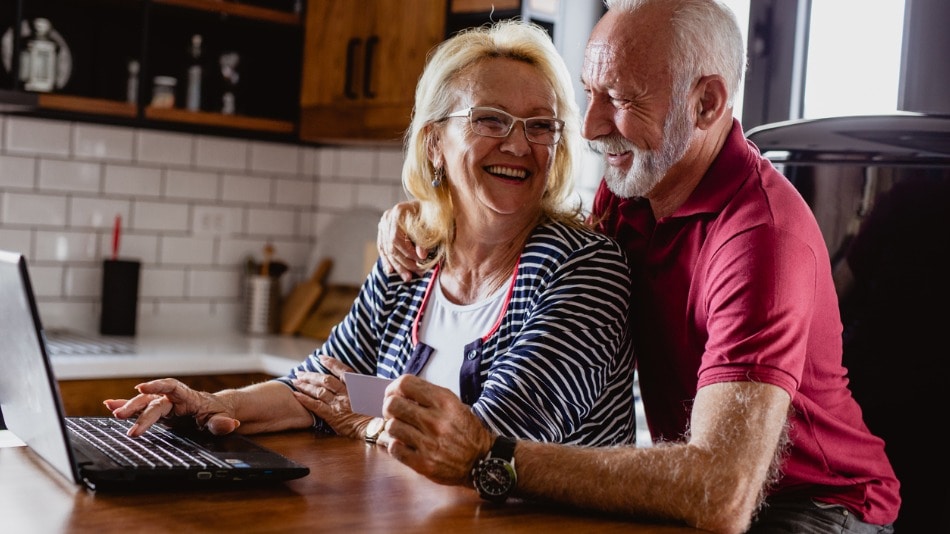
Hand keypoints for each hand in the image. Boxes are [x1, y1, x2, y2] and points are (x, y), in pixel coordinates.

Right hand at [104, 378, 238, 436]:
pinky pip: (141, 408)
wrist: (217, 410)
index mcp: (188, 397)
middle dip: (137, 408)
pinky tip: (109, 406)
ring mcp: (165, 405)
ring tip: (112, 411)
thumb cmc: (219, 413)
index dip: (157, 386)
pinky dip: (125, 406)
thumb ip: (223, 423)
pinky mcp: (159, 412)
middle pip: (153, 400)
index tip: (142, 387)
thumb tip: (230, 424)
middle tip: (122, 417)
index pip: (171, 387)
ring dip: (128, 407)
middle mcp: (173, 398)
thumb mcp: (224, 419)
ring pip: (144, 403)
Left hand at [291, 355, 369, 438]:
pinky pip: (316, 406)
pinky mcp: (332, 416)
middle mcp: (346, 394)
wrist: (375, 429)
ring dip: (305, 385)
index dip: (331, 363)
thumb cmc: (376, 414)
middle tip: (300, 372)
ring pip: (319, 391)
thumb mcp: (372, 397)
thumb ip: (363, 388)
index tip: (321, 358)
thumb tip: (356, 381)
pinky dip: (305, 399)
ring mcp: (338, 404)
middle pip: (326, 380)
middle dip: (311, 375)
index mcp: (356, 387)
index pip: (342, 371)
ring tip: (295, 381)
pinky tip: (296, 395)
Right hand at [377, 201, 427, 281]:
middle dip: (403, 262)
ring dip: (397, 265)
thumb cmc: (432, 211)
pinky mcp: (383, 229)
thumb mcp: (432, 223)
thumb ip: (426, 238)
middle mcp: (387, 217)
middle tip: (416, 274)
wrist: (428, 201)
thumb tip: (421, 256)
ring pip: (386, 249)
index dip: (407, 253)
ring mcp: (383, 223)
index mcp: (398, 212)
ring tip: (407, 277)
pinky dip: (387, 260)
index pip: (396, 239)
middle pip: (390, 246)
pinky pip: (382, 247)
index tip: (420, 261)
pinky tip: (391, 271)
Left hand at [380, 375, 493, 486]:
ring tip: (402, 430)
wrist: (483, 461)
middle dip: (389, 407)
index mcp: (444, 402)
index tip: (392, 393)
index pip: (406, 384)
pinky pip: (394, 449)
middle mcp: (435, 421)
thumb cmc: (466, 431)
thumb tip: (398, 393)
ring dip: (393, 428)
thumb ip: (429, 397)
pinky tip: (404, 445)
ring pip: (391, 427)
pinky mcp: (423, 464)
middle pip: (393, 404)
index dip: (393, 387)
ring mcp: (429, 443)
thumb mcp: (455, 405)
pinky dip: (395, 446)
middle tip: (393, 413)